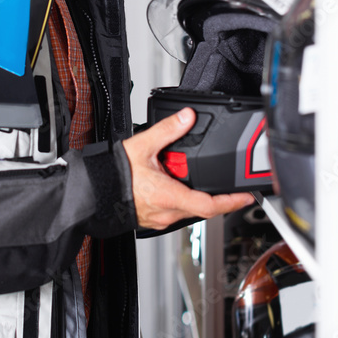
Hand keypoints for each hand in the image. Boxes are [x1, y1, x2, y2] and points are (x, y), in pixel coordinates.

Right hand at [122, 107, 254, 229]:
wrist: (91, 192)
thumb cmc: (112, 175)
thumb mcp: (143, 145)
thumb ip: (168, 130)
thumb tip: (187, 117)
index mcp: (169, 196)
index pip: (210, 205)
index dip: (231, 202)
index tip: (246, 197)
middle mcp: (167, 212)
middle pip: (202, 208)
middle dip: (214, 194)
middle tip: (220, 180)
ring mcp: (159, 219)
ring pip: (188, 210)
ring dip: (194, 195)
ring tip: (188, 175)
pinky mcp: (152, 219)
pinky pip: (174, 211)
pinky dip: (180, 198)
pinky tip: (172, 183)